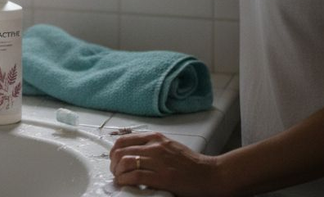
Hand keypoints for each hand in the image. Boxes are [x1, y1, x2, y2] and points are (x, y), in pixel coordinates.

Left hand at [109, 132, 223, 196]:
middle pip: (121, 151)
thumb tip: (134, 155)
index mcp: (157, 138)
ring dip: (118, 173)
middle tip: (116, 172)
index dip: (114, 151)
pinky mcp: (162, 177)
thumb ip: (153, 148)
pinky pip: (135, 176)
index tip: (114, 160)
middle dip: (113, 163)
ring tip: (120, 179)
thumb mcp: (169, 147)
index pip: (124, 140)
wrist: (210, 174)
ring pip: (125, 162)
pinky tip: (126, 184)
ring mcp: (158, 161)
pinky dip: (125, 180)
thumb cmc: (192, 165)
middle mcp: (155, 147)